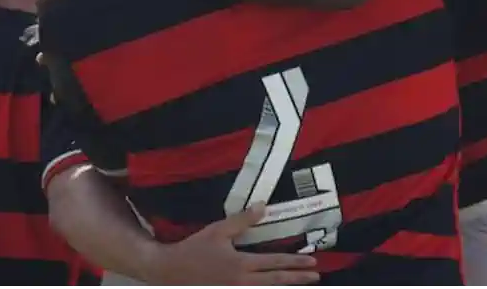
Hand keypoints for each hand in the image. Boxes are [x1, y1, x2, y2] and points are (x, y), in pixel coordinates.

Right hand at [141, 205, 318, 286]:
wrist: (170, 272)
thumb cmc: (194, 249)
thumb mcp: (217, 231)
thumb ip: (242, 221)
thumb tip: (263, 207)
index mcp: (241, 265)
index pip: (274, 263)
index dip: (294, 262)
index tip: (312, 262)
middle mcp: (242, 282)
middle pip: (276, 281)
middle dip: (297, 278)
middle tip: (316, 276)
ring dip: (286, 285)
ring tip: (302, 283)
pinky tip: (276, 286)